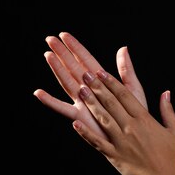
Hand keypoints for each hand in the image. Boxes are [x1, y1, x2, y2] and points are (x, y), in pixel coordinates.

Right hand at [33, 32, 147, 138]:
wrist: (135, 139)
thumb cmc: (135, 116)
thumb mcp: (132, 90)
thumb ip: (126, 70)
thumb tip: (123, 48)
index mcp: (102, 82)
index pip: (86, 60)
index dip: (76, 47)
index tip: (64, 35)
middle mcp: (90, 90)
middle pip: (73, 68)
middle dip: (62, 54)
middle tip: (49, 39)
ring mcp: (83, 103)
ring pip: (67, 82)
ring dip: (57, 69)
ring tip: (47, 55)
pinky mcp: (81, 116)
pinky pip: (62, 108)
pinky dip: (50, 101)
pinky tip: (38, 93)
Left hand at [73, 68, 174, 174]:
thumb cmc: (172, 157)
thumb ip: (168, 111)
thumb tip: (166, 93)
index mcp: (144, 119)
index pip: (124, 95)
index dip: (111, 82)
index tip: (101, 72)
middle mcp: (131, 127)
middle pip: (111, 103)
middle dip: (97, 87)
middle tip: (85, 75)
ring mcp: (121, 142)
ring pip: (102, 118)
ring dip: (90, 104)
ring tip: (80, 91)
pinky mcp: (114, 156)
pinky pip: (97, 142)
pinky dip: (86, 133)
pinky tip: (75, 124)